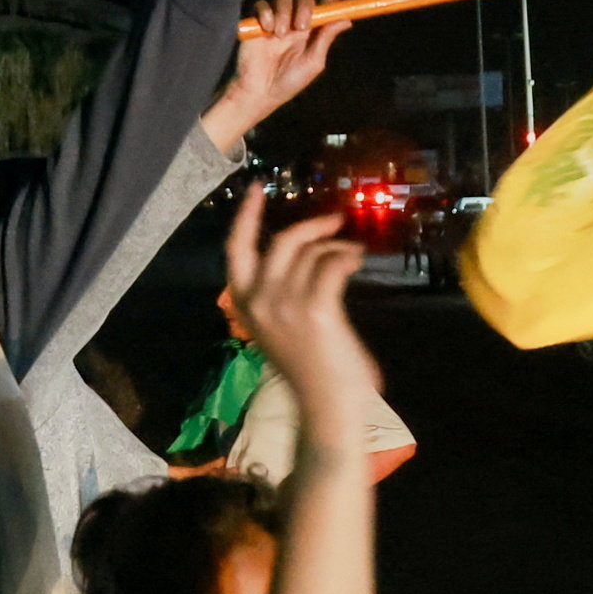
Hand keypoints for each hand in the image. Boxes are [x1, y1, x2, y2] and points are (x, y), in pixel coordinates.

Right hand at [204, 0, 348, 150]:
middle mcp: (294, 21)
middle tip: (302, 26)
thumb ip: (326, 39)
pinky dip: (266, 13)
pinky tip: (267, 30)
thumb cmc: (288, 82)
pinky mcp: (256, 22)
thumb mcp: (312, 62)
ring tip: (280, 35)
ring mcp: (275, 20)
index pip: (322, 7)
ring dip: (284, 13)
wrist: (259, 91)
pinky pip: (262, 4)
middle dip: (306, 5)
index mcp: (311, 31)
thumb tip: (346, 20)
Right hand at [224, 185, 369, 427]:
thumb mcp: (278, 327)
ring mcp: (285, 304)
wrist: (326, 405)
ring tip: (352, 255)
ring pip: (313, 252)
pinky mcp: (316, 309)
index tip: (256, 188)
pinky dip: (348, 257)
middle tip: (335, 220)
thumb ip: (278, 293)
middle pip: (283, 241)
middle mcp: (259, 301)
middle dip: (312, 225)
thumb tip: (305, 251)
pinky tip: (357, 260)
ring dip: (337, 247)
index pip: (235, 249)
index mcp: (244, 305)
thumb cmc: (308, 369)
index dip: (246, 215)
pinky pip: (333, 263)